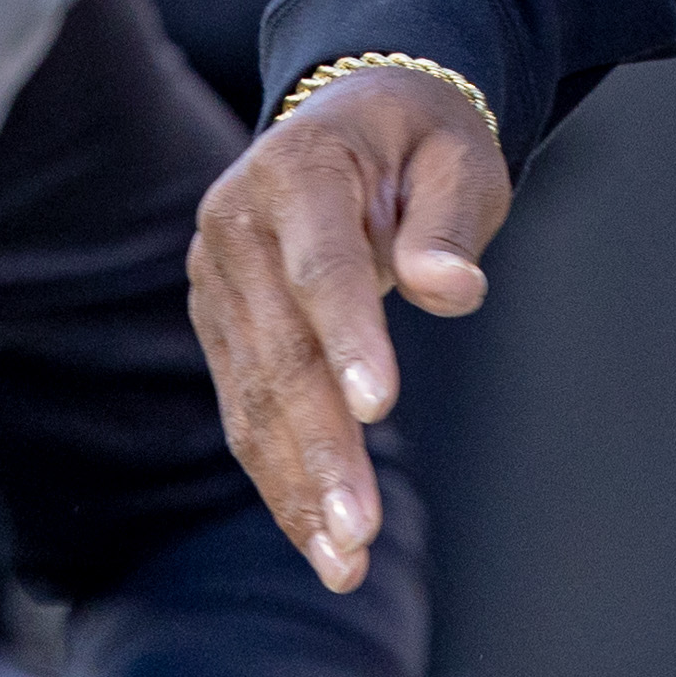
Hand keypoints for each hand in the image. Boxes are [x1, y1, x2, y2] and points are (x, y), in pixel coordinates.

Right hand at [188, 66, 509, 591]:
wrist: (354, 118)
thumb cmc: (420, 139)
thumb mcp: (457, 155)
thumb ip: (448, 223)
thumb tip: (455, 289)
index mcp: (298, 171)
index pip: (320, 266)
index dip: (349, 336)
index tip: (379, 407)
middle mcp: (235, 228)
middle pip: (280, 353)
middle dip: (321, 448)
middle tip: (361, 529)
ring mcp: (217, 282)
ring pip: (254, 399)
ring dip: (297, 485)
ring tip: (343, 558)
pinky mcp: (220, 327)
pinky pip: (247, 412)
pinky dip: (281, 476)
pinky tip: (316, 536)